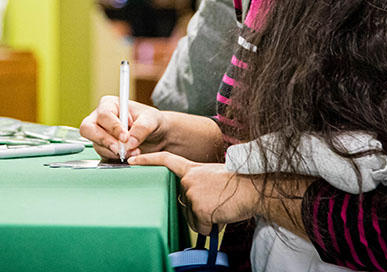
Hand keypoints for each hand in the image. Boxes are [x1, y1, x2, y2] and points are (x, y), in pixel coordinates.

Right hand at [79, 96, 167, 159]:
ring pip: (96, 144)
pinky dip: (116, 158)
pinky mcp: (104, 148)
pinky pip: (103, 155)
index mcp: (110, 104)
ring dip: (115, 152)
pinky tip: (129, 155)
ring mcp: (100, 134)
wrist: (156, 135)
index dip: (113, 127)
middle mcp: (101, 118)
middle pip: (88, 128)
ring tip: (134, 151)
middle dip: (103, 140)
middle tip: (119, 149)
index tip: (125, 138)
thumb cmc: (151, 121)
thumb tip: (130, 141)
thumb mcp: (151, 120)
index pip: (104, 114)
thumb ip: (142, 128)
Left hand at [132, 152, 258, 235]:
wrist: (253, 188)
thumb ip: (199, 183)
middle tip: (215, 200)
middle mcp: (189, 179)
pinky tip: (221, 213)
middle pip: (182, 202)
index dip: (148, 160)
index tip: (133, 161)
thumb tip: (195, 200)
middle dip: (197, 208)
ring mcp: (192, 193)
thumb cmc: (238, 184)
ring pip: (191, 216)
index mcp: (193, 168)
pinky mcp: (198, 207)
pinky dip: (211, 225)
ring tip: (220, 205)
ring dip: (205, 217)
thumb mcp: (213, 177)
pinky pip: (200, 226)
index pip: (166, 160)